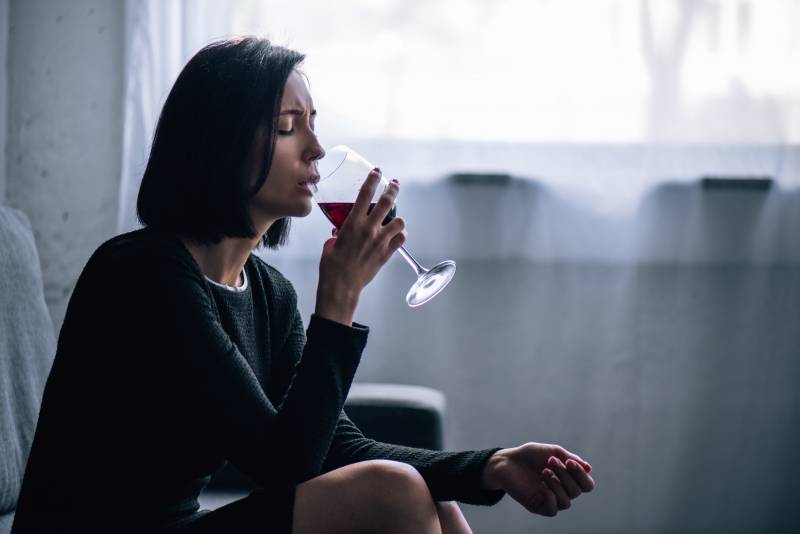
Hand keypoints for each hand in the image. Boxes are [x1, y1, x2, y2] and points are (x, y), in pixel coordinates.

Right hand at [315, 168, 405, 324]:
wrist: (341, 285)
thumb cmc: (332, 265)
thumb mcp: (330, 243)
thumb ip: (338, 234)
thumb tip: (340, 232)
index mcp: (353, 223)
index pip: (365, 194)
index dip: (373, 180)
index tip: (377, 172)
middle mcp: (369, 229)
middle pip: (387, 202)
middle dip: (393, 190)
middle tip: (395, 184)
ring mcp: (380, 241)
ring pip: (399, 221)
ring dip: (398, 218)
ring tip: (395, 218)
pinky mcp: (386, 254)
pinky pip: (401, 239)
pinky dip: (400, 235)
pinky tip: (397, 235)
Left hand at [482, 442, 594, 516]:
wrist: (506, 461)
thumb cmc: (529, 455)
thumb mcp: (551, 451)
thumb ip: (570, 458)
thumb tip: (589, 468)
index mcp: (567, 478)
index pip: (586, 484)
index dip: (581, 475)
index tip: (569, 462)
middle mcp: (561, 491)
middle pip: (577, 491)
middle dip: (566, 475)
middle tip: (550, 461)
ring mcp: (549, 499)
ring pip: (567, 502)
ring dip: (558, 485)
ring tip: (544, 471)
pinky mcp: (537, 506)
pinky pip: (552, 510)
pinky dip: (551, 498)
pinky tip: (542, 487)